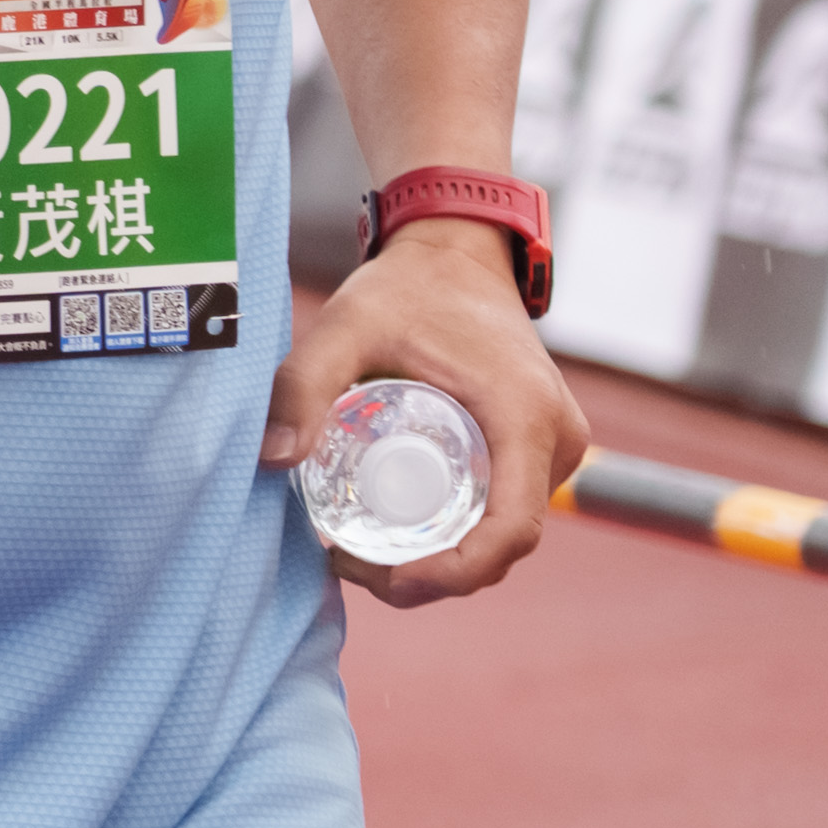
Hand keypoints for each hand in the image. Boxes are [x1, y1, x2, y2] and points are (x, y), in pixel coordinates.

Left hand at [264, 221, 591, 607]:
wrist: (456, 249)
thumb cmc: (408, 286)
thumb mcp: (347, 327)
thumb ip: (304, 384)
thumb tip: (269, 459)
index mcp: (527, 420)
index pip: (509, 534)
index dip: (452, 575)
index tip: (385, 577)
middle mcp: (557, 441)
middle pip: (502, 545)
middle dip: (430, 575)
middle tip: (349, 562)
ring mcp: (554, 445)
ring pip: (503, 532)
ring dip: (443, 559)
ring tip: (361, 551)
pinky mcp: (539, 444)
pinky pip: (505, 508)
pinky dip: (458, 533)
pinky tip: (396, 531)